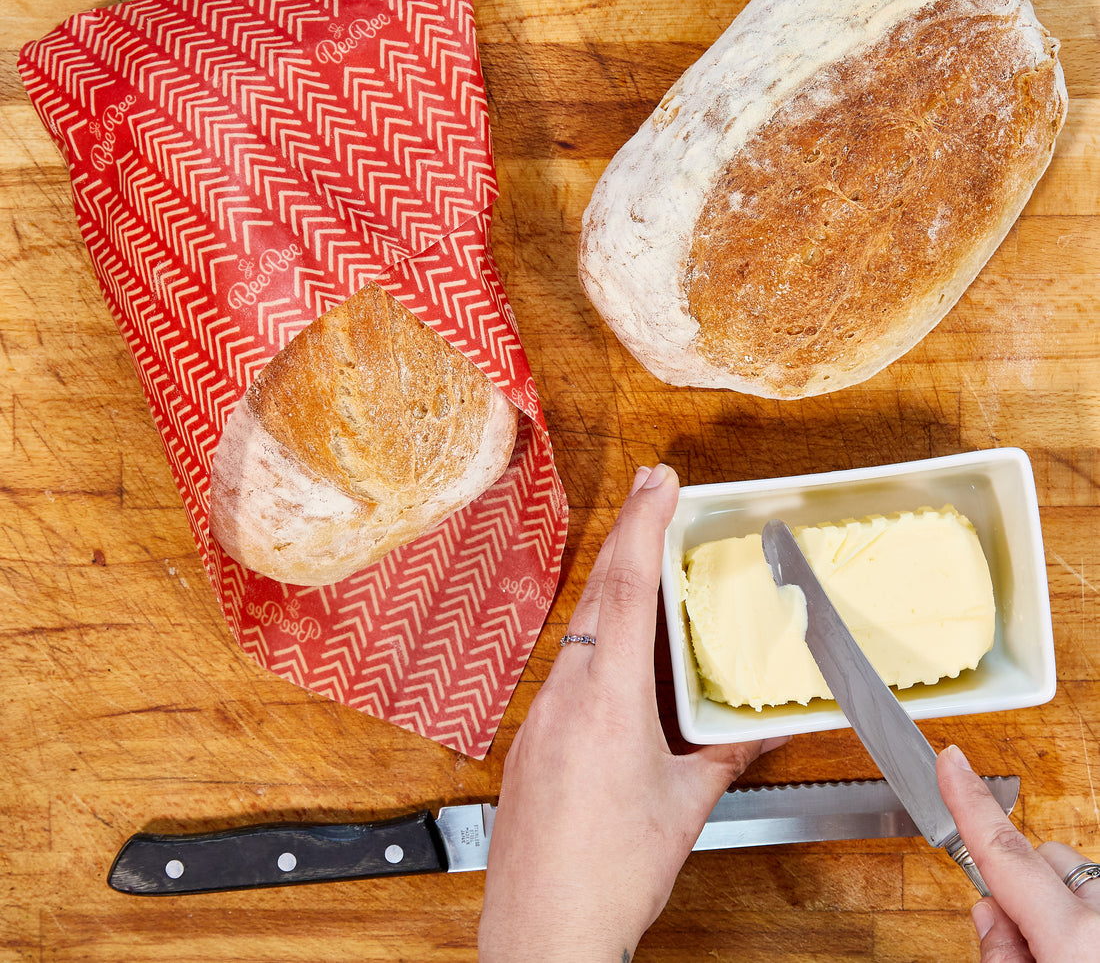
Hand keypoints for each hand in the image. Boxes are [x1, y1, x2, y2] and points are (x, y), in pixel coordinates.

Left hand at [478, 465, 786, 961]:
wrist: (541, 931)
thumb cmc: (608, 877)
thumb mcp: (684, 809)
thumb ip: (726, 757)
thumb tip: (762, 728)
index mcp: (606, 702)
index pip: (627, 590)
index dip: (645, 526)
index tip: (660, 481)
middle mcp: (564, 695)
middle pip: (599, 595)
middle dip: (631, 536)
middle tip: (657, 491)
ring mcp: (540, 713)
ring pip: (581, 628)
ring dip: (616, 586)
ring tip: (650, 557)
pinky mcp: (531, 735)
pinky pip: (568, 665)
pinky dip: (600, 637)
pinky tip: (623, 649)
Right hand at [938, 743, 1099, 959]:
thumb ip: (999, 954)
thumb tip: (990, 915)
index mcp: (1074, 935)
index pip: (1002, 851)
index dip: (968, 802)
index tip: (950, 760)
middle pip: (1041, 860)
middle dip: (1023, 890)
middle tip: (1027, 950)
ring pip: (1076, 881)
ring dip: (1063, 909)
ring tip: (1066, 959)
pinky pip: (1098, 898)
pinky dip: (1089, 922)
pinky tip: (1089, 955)